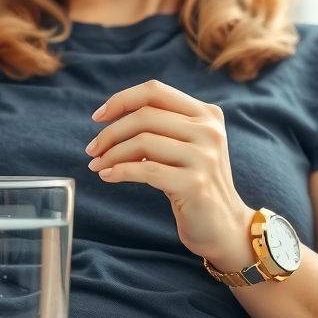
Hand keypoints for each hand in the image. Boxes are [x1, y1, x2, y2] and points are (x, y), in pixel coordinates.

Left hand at [85, 80, 255, 270]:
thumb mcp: (186, 145)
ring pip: (143, 142)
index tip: (98, 117)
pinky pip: (145, 171)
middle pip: (145, 116)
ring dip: (111, 154)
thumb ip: (161, 125)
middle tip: (92, 149)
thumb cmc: (194, 182)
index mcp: (206, 114)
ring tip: (97, 165)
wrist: (225, 226)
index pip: (155, 91)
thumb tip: (111, 118)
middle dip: (110, 132)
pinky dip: (119, 171)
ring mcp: (204, 157)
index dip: (121, 100)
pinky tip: (107, 176)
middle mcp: (209, 131)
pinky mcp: (195, 184)